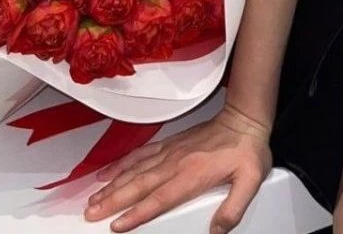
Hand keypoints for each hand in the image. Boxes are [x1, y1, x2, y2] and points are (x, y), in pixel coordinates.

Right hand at [84, 103, 272, 232]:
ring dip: (112, 184)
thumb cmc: (247, 150)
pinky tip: (109, 172)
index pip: (159, 199)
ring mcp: (170, 152)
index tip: (117, 225)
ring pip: (135, 170)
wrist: (244, 119)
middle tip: (91, 213)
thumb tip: (217, 231)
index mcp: (192, 175)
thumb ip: (234, 208)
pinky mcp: (169, 144)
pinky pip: (140, 154)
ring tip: (93, 198)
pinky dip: (122, 163)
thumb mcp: (250, 181)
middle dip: (113, 200)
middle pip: (139, 185)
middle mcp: (176, 163)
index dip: (137, 213)